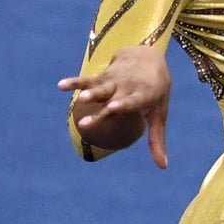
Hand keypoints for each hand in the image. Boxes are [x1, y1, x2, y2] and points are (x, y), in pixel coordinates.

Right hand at [58, 43, 171, 167]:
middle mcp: (127, 87)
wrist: (147, 56)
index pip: (132, 101)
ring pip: (99, 88)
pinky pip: (87, 80)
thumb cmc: (156, 92)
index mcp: (143, 95)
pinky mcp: (102, 76)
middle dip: (99, 110)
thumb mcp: (159, 114)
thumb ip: (157, 140)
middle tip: (85, 123)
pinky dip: (74, 82)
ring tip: (80, 99)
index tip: (113, 108)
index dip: (123, 104)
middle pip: (111, 100)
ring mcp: (114, 81)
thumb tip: (162, 167)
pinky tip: (60, 85)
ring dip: (89, 93)